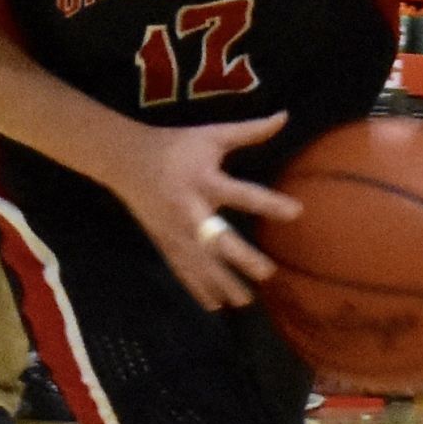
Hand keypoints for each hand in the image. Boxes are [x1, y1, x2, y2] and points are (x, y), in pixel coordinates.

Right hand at [111, 109, 301, 310]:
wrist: (125, 159)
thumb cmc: (175, 145)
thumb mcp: (211, 135)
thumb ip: (249, 130)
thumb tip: (285, 116)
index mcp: (203, 179)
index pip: (240, 192)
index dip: (268, 203)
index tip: (297, 212)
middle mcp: (188, 210)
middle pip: (216, 237)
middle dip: (239, 257)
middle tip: (267, 273)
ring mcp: (173, 231)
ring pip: (199, 262)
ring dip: (221, 282)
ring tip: (246, 301)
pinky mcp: (164, 243)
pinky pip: (182, 270)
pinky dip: (197, 289)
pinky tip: (215, 307)